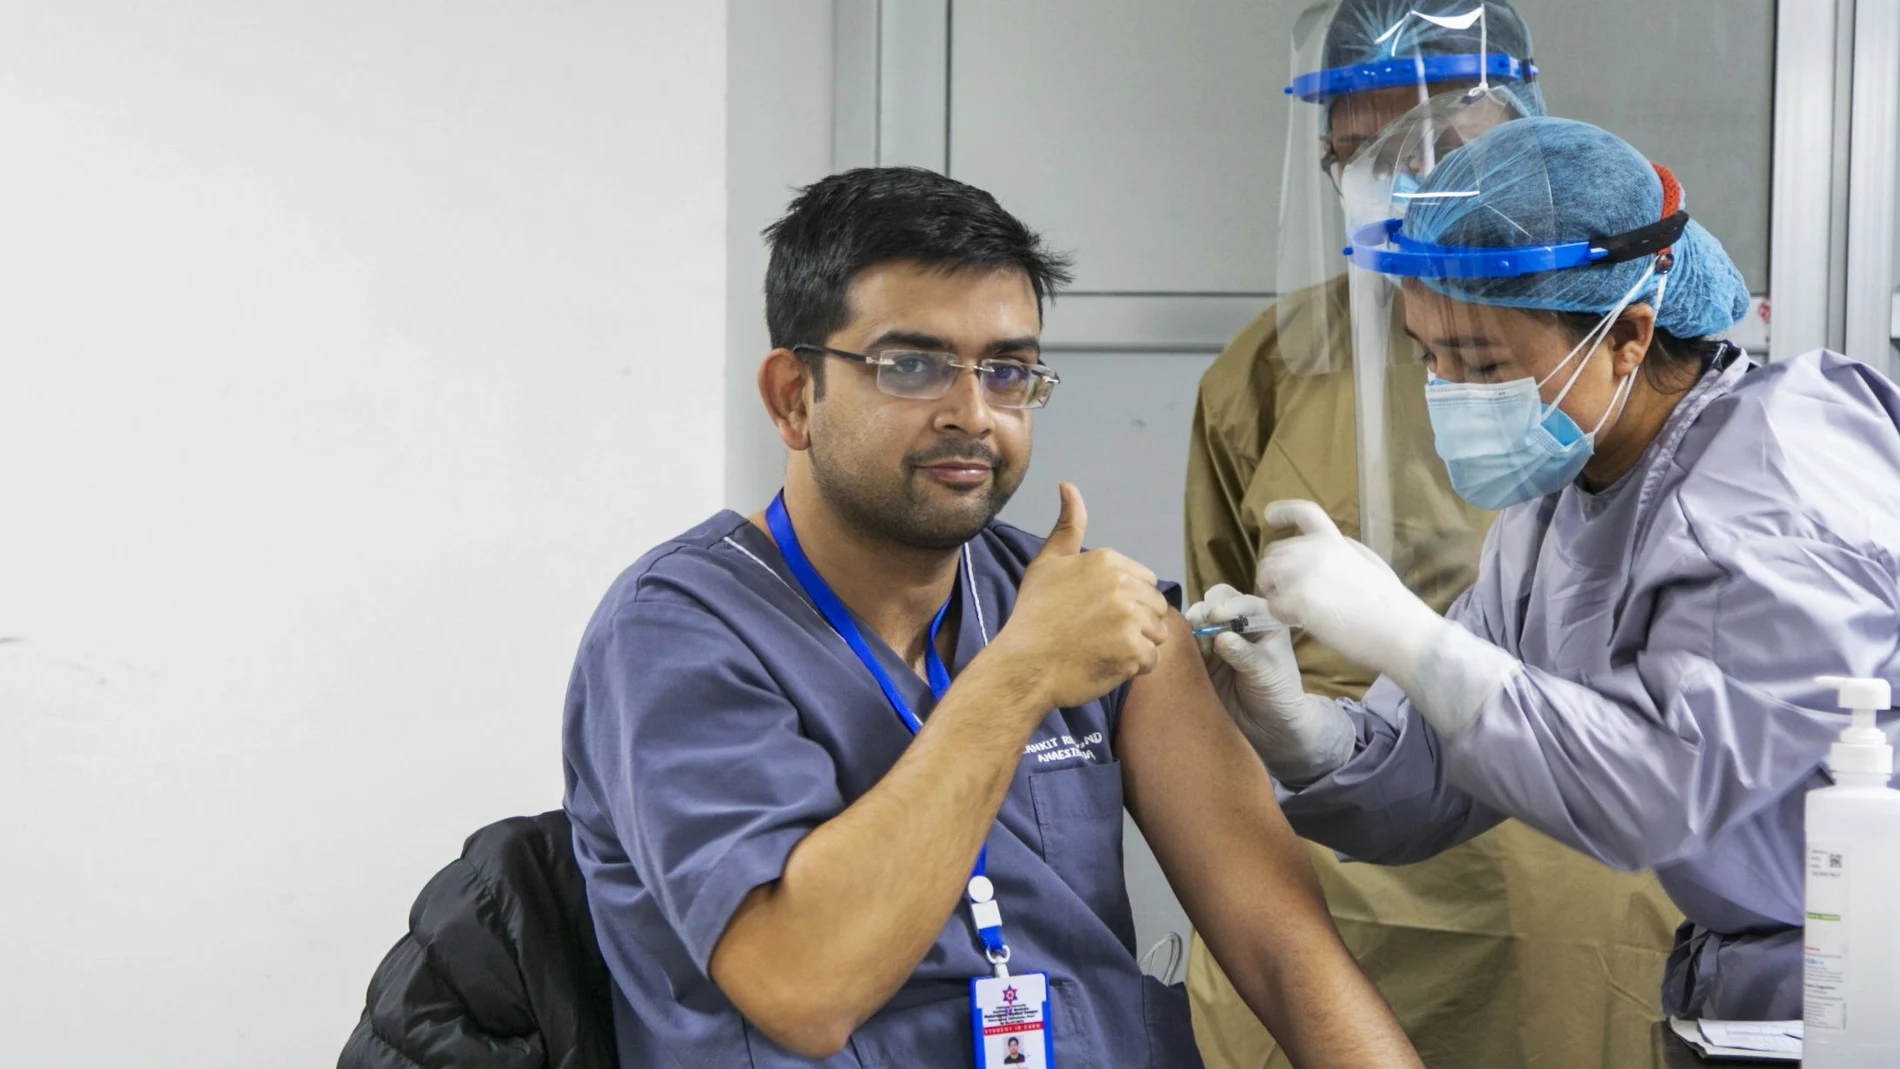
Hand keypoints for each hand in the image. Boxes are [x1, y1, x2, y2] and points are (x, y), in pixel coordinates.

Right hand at [989, 483, 1170, 709]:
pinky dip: (1134, 667)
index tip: (1097, 614)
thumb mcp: (1047, 562)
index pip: (1145, 582)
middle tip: (1099, 634)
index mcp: (1107, 560)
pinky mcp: (1134, 650)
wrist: (1023, 665)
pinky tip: (1107, 664)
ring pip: (1157, 633)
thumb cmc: (1034, 614)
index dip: (1126, 601)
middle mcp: (1122, 584)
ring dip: (1137, 645)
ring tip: (1104, 649)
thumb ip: (1068, 525)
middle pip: (1155, 607)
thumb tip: (1068, 485)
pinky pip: (1153, 660)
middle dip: (1135, 623)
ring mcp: (1130, 618)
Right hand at [1184, 584, 1352, 782]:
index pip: (1240, 600)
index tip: (1216, 618)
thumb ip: (1245, 654)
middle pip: (1213, 602)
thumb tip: (1222, 638)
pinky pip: (1186, 641)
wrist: (1267, 726)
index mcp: (1261, 619)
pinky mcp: (1201, 655)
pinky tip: (1185, 653)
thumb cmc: (1278, 694)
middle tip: (1202, 631)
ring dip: (1192, 627)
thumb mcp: (1267, 672)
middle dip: (1205, 612)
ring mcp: (1217, 638)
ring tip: (1198, 647)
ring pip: (1196, 619)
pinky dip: (1182, 643)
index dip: (1226, 605)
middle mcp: (1237, 623)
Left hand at [1255, 500, 1446, 691]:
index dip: (1284, 511)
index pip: (1305, 512)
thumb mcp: (1371, 564)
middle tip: (1289, 594)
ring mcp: (1304, 574)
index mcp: (1335, 541)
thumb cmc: (1391, 605)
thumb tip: (1331, 546)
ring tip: (1296, 610)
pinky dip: (1281, 616)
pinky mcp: (1298, 600)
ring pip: (1267, 578)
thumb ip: (1345, 552)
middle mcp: (1315, 551)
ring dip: (1275, 594)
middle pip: (1274, 553)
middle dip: (1275, 573)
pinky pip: (1273, 606)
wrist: (1400, 631)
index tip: (1269, 515)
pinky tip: (1301, 623)